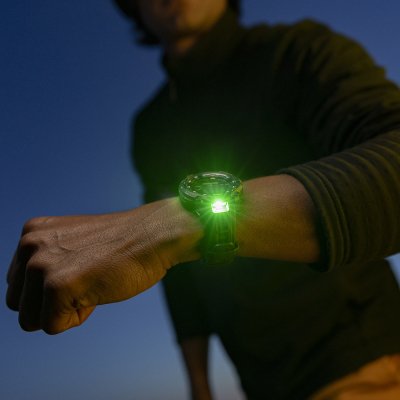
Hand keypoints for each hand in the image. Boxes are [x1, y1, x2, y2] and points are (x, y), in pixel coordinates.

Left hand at [6, 199, 201, 333]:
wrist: (153, 236)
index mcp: (31, 233)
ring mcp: (40, 265)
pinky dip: (79, 317)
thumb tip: (32, 297)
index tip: (81, 271)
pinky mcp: (57, 286)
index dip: (51, 290)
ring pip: (30, 320)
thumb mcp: (72, 244)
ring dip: (63, 311)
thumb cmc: (122, 244)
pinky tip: (99, 290)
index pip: (19, 285)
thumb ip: (47, 261)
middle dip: (51, 304)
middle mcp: (28, 245)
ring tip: (92, 283)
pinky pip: (53, 327)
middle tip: (87, 280)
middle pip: (17, 305)